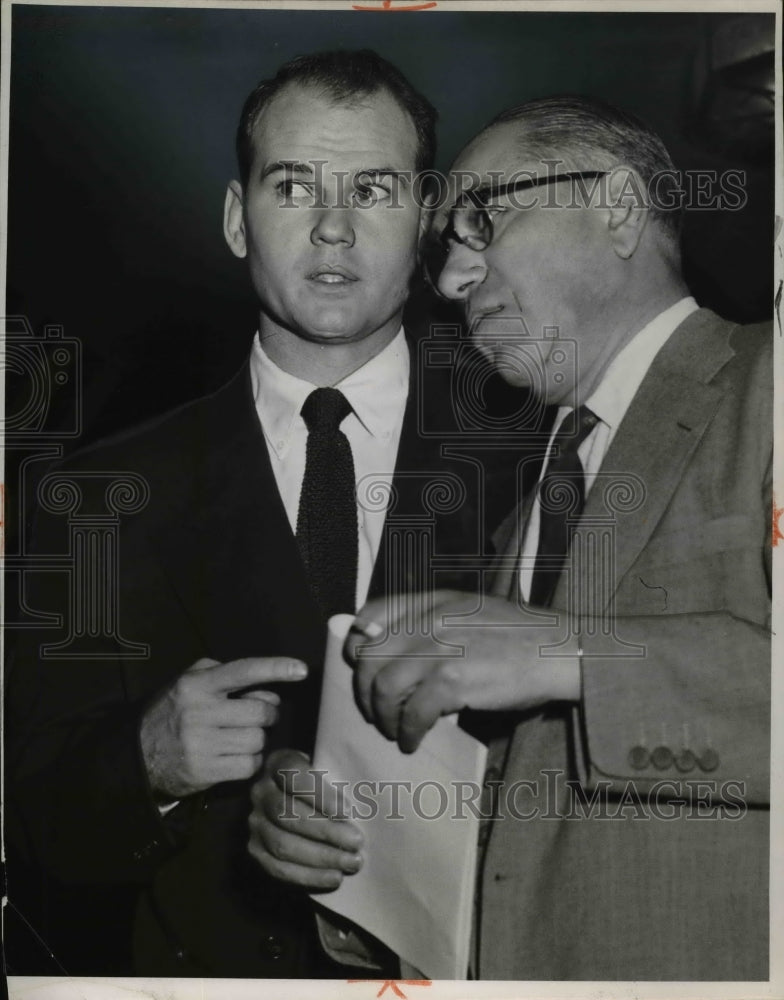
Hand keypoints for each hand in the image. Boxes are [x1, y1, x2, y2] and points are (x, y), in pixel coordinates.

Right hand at [140, 656, 306, 799]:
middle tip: (258, 717)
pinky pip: (249, 764)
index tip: (301, 669)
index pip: (242, 671)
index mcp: (196, 685)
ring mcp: (201, 744)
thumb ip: (223, 674)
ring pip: (258, 739)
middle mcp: (198, 712)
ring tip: (240, 738)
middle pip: (260, 711)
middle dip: (267, 714)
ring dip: (257, 739)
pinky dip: (250, 761)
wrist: (139, 756)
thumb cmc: (174, 713)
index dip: (274, 668)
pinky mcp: (204, 771)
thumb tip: (266, 686)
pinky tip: (236, 757)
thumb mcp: (188, 683)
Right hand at [248, 748, 362, 891]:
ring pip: (282, 844)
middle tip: (357, 842)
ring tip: (351, 862)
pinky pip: (277, 869)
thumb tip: (361, 802)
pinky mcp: (255, 850)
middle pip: (287, 814)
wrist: (293, 798)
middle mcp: (260, 792)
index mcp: (278, 763)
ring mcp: (254, 822)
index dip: (320, 795)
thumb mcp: (326, 767)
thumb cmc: (320, 781)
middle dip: (325, 831)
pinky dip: (308, 876)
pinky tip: (334, 877)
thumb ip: (337, 777)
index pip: (294, 776)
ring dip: (320, 857)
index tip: (348, 811)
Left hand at [345, 590, 580, 752]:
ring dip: (384, 716)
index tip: (359, 668)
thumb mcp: (467, 612)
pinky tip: (413, 741)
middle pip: (370, 657)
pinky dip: (408, 732)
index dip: (356, 644)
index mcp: (431, 601)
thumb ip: (431, 622)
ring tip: (394, 730)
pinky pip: (414, 712)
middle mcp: (429, 620)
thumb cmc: (518, 635)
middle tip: (375, 711)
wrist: (559, 649)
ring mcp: (440, 649)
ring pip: (385, 687)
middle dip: (365, 691)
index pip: (371, 614)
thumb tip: (395, 654)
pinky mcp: (454, 680)